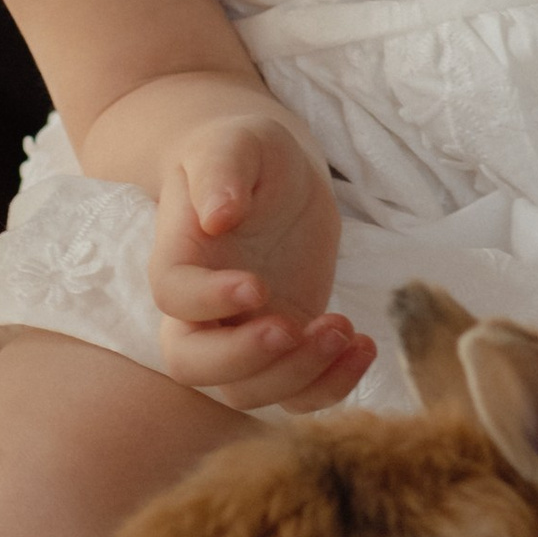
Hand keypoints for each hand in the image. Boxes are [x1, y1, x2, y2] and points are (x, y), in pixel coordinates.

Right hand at [150, 110, 371, 412]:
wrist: (275, 176)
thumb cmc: (246, 152)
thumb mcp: (238, 142)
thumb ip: (222, 171)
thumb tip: (217, 215)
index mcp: (180, 257)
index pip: (174, 297)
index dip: (209, 302)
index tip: (257, 286)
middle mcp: (200, 310)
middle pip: (194, 366)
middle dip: (246, 360)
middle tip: (296, 327)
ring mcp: (241, 336)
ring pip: (247, 391)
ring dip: (298, 373)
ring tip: (344, 328)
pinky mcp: (285, 348)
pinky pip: (296, 394)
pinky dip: (331, 386)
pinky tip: (363, 345)